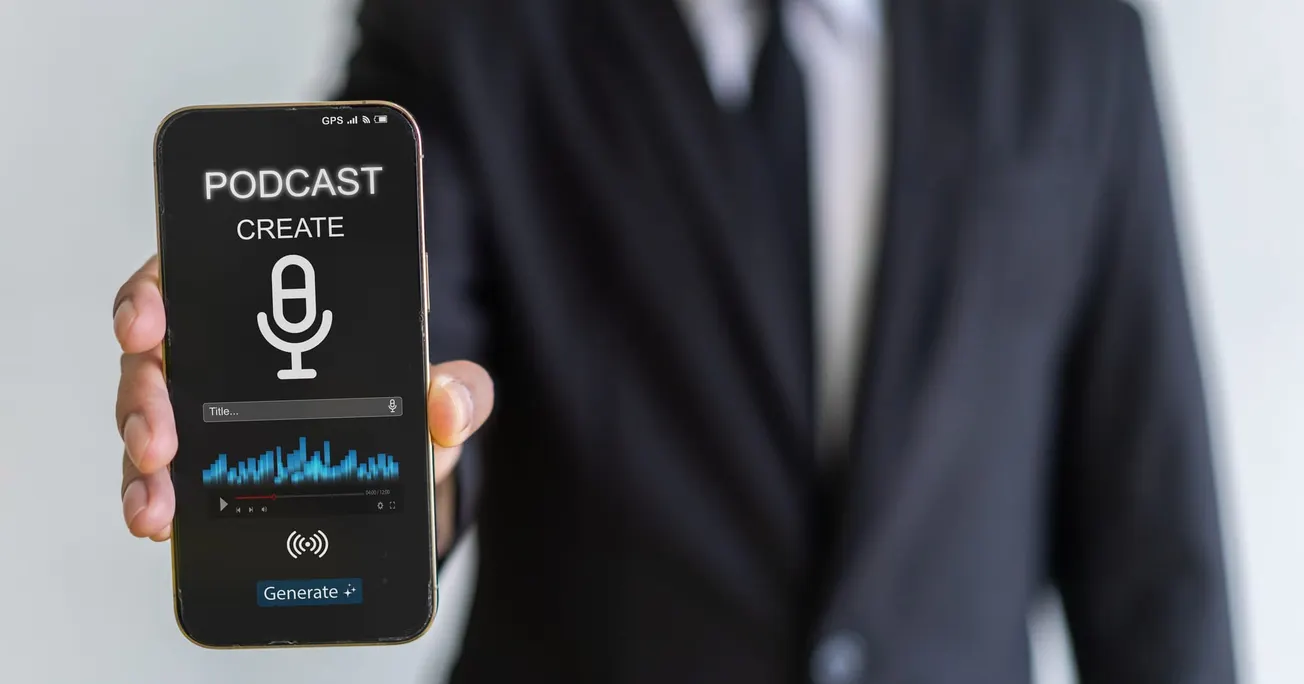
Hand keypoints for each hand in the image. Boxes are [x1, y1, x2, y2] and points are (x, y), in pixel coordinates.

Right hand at [114, 255, 492, 555]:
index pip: (196, 275)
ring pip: (147, 415)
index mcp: (283, 310)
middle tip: (159, 438)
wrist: (407, 474)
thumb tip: (445, 409)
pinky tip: (158, 518)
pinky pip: (160, 471)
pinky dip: (150, 494)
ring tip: (158, 500)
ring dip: (141, 454)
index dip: (156, 290)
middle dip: (143, 394)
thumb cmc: (412, 411)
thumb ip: (460, 391)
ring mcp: (208, 406)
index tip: (145, 321)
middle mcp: (229, 350)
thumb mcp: (444, 393)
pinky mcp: (202, 460)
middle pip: (156, 351)